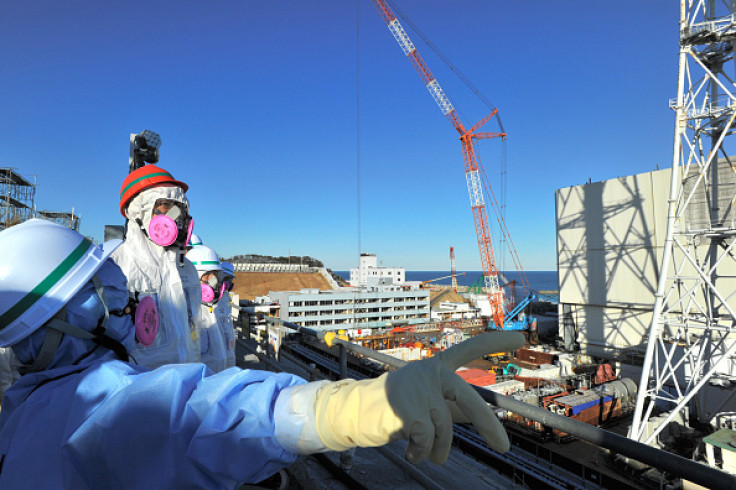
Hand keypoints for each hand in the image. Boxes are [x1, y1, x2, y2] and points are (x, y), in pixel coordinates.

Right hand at [314, 332, 524, 463]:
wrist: (352, 413)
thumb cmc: (394, 409)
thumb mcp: (427, 405)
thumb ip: (453, 407)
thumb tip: (486, 417)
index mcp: (435, 367)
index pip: (468, 348)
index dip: (494, 341)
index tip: (521, 337)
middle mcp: (428, 371)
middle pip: (468, 398)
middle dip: (488, 425)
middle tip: (504, 447)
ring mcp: (416, 386)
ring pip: (444, 427)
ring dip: (437, 449)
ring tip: (423, 453)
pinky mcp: (404, 405)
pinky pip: (426, 437)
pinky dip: (421, 451)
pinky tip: (410, 451)